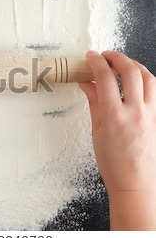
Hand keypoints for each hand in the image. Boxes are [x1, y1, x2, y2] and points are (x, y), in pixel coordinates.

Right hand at [79, 50, 155, 229]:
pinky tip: (135, 80)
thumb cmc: (114, 162)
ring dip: (134, 65)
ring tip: (122, 64)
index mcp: (114, 116)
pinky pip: (155, 90)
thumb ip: (94, 102)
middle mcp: (135, 112)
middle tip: (105, 55)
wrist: (135, 182)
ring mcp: (151, 113)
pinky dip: (144, 79)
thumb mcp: (97, 130)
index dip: (96, 62)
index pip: (105, 77)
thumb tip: (87, 84)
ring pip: (148, 77)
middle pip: (130, 71)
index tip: (90, 56)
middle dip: (116, 57)